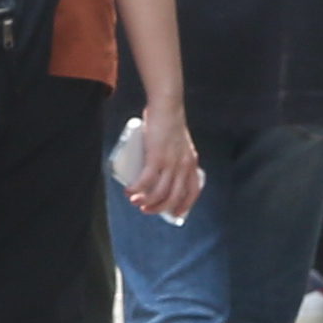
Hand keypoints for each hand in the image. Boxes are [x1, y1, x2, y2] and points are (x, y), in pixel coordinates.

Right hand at [120, 100, 204, 220]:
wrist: (166, 107)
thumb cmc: (169, 123)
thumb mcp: (179, 144)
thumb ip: (174, 157)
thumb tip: (158, 171)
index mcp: (191, 163)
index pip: (193, 191)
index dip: (184, 205)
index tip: (174, 214)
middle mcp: (184, 166)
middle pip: (174, 197)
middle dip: (159, 208)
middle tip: (146, 209)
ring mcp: (171, 163)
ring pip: (160, 192)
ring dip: (146, 201)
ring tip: (135, 201)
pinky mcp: (156, 158)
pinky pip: (146, 181)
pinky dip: (136, 189)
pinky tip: (129, 191)